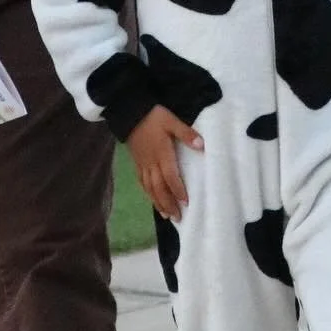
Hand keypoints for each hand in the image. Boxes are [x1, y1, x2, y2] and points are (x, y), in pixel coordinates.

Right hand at [126, 105, 203, 220]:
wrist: (128, 113)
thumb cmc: (153, 117)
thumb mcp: (171, 120)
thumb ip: (186, 133)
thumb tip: (202, 145)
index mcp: (162, 154)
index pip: (171, 177)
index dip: (178, 191)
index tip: (186, 203)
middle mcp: (151, 163)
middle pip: (159, 188)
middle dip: (168, 204)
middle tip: (178, 218)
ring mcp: (142, 164)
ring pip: (150, 188)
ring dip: (158, 202)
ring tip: (166, 215)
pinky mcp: (136, 162)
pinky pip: (142, 182)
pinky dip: (148, 193)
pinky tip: (152, 199)